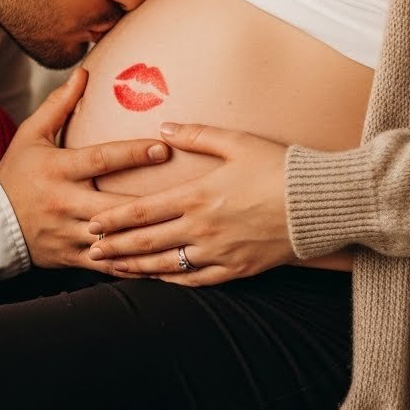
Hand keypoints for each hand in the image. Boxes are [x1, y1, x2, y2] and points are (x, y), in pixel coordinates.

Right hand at [0, 68, 169, 267]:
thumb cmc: (14, 175)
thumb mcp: (30, 135)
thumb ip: (59, 105)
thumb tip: (84, 72)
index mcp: (58, 169)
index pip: (101, 159)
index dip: (134, 153)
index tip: (164, 148)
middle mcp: (65, 202)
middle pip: (115, 203)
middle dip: (152, 201)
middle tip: (189, 194)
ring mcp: (70, 233)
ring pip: (116, 238)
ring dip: (148, 236)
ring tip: (183, 231)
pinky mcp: (74, 258)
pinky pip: (110, 264)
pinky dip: (137, 264)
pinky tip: (162, 260)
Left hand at [85, 122, 292, 285]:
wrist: (320, 203)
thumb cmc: (279, 166)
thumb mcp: (238, 142)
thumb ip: (197, 135)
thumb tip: (164, 128)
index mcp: (197, 195)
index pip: (143, 210)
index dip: (113, 219)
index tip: (91, 223)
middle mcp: (202, 227)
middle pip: (146, 241)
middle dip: (114, 247)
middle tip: (89, 251)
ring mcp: (219, 251)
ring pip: (166, 265)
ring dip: (136, 267)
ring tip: (114, 268)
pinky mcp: (237, 268)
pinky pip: (196, 279)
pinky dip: (173, 281)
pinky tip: (159, 280)